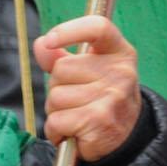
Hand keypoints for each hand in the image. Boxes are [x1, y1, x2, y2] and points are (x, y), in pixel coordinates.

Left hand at [32, 15, 139, 162]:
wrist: (125, 138)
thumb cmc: (102, 99)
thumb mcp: (88, 72)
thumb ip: (62, 57)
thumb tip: (40, 45)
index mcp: (120, 52)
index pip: (98, 28)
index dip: (69, 30)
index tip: (50, 40)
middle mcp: (120, 72)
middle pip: (62, 69)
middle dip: (58, 87)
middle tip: (76, 100)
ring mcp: (112, 97)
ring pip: (56, 97)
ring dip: (56, 112)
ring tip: (75, 118)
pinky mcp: (99, 121)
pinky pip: (56, 121)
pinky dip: (55, 131)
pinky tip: (72, 133)